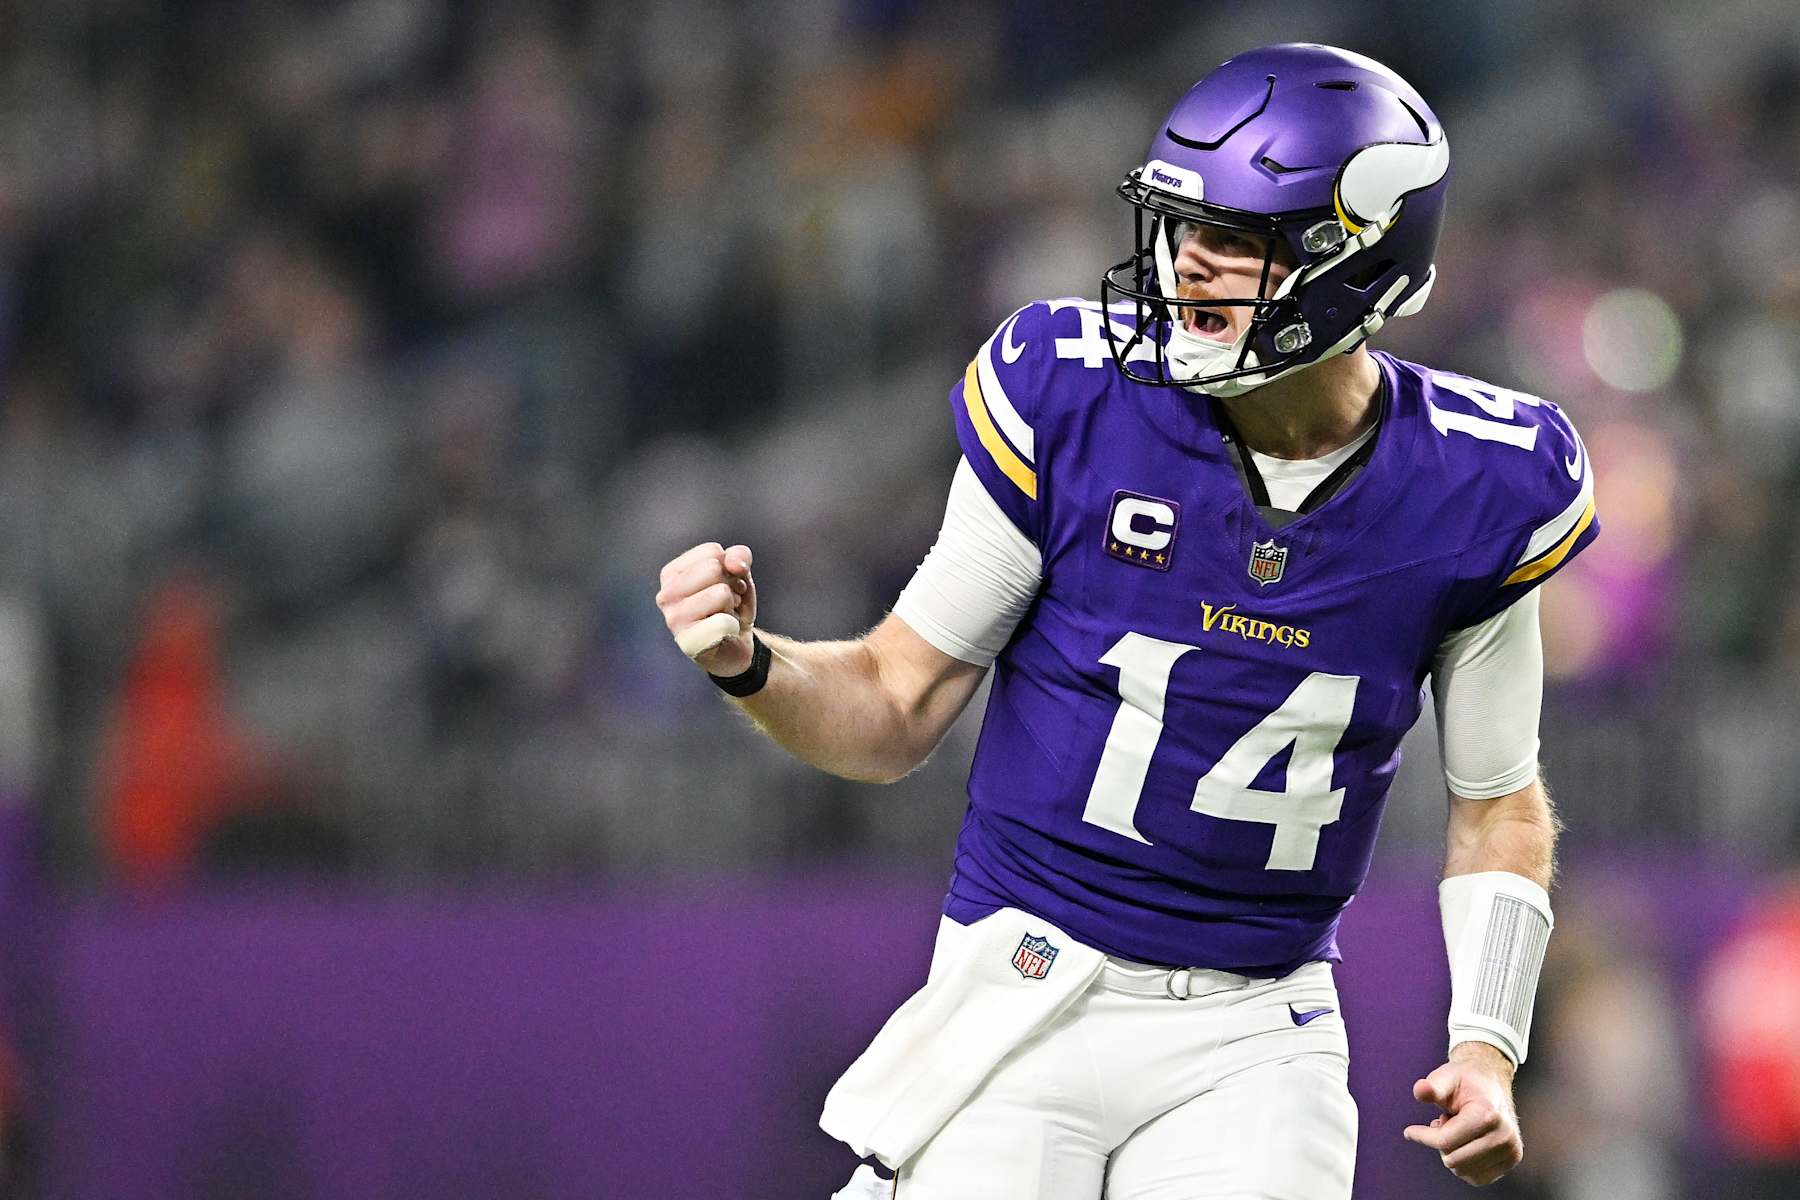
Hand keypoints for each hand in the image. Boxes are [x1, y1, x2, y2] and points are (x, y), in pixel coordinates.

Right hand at [656, 542, 756, 676]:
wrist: (735, 646)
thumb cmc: (731, 605)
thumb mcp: (739, 573)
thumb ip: (739, 556)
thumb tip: (734, 564)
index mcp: (671, 574)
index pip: (712, 551)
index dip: (730, 568)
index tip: (725, 585)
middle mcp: (665, 595)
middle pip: (714, 568)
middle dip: (731, 585)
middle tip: (726, 603)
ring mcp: (673, 619)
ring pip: (721, 592)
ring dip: (732, 605)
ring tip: (723, 615)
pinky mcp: (688, 642)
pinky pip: (723, 622)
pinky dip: (732, 626)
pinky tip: (722, 633)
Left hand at [1403, 1042, 1522, 1186]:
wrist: (1491, 1083)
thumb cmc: (1464, 1080)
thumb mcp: (1445, 1077)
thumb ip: (1432, 1086)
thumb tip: (1420, 1090)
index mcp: (1488, 1115)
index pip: (1445, 1141)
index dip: (1422, 1136)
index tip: (1409, 1131)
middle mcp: (1504, 1135)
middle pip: (1453, 1160)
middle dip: (1440, 1143)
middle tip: (1445, 1121)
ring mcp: (1511, 1150)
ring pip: (1463, 1171)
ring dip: (1452, 1153)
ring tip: (1457, 1130)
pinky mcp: (1512, 1160)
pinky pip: (1477, 1178)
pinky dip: (1464, 1164)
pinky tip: (1465, 1143)